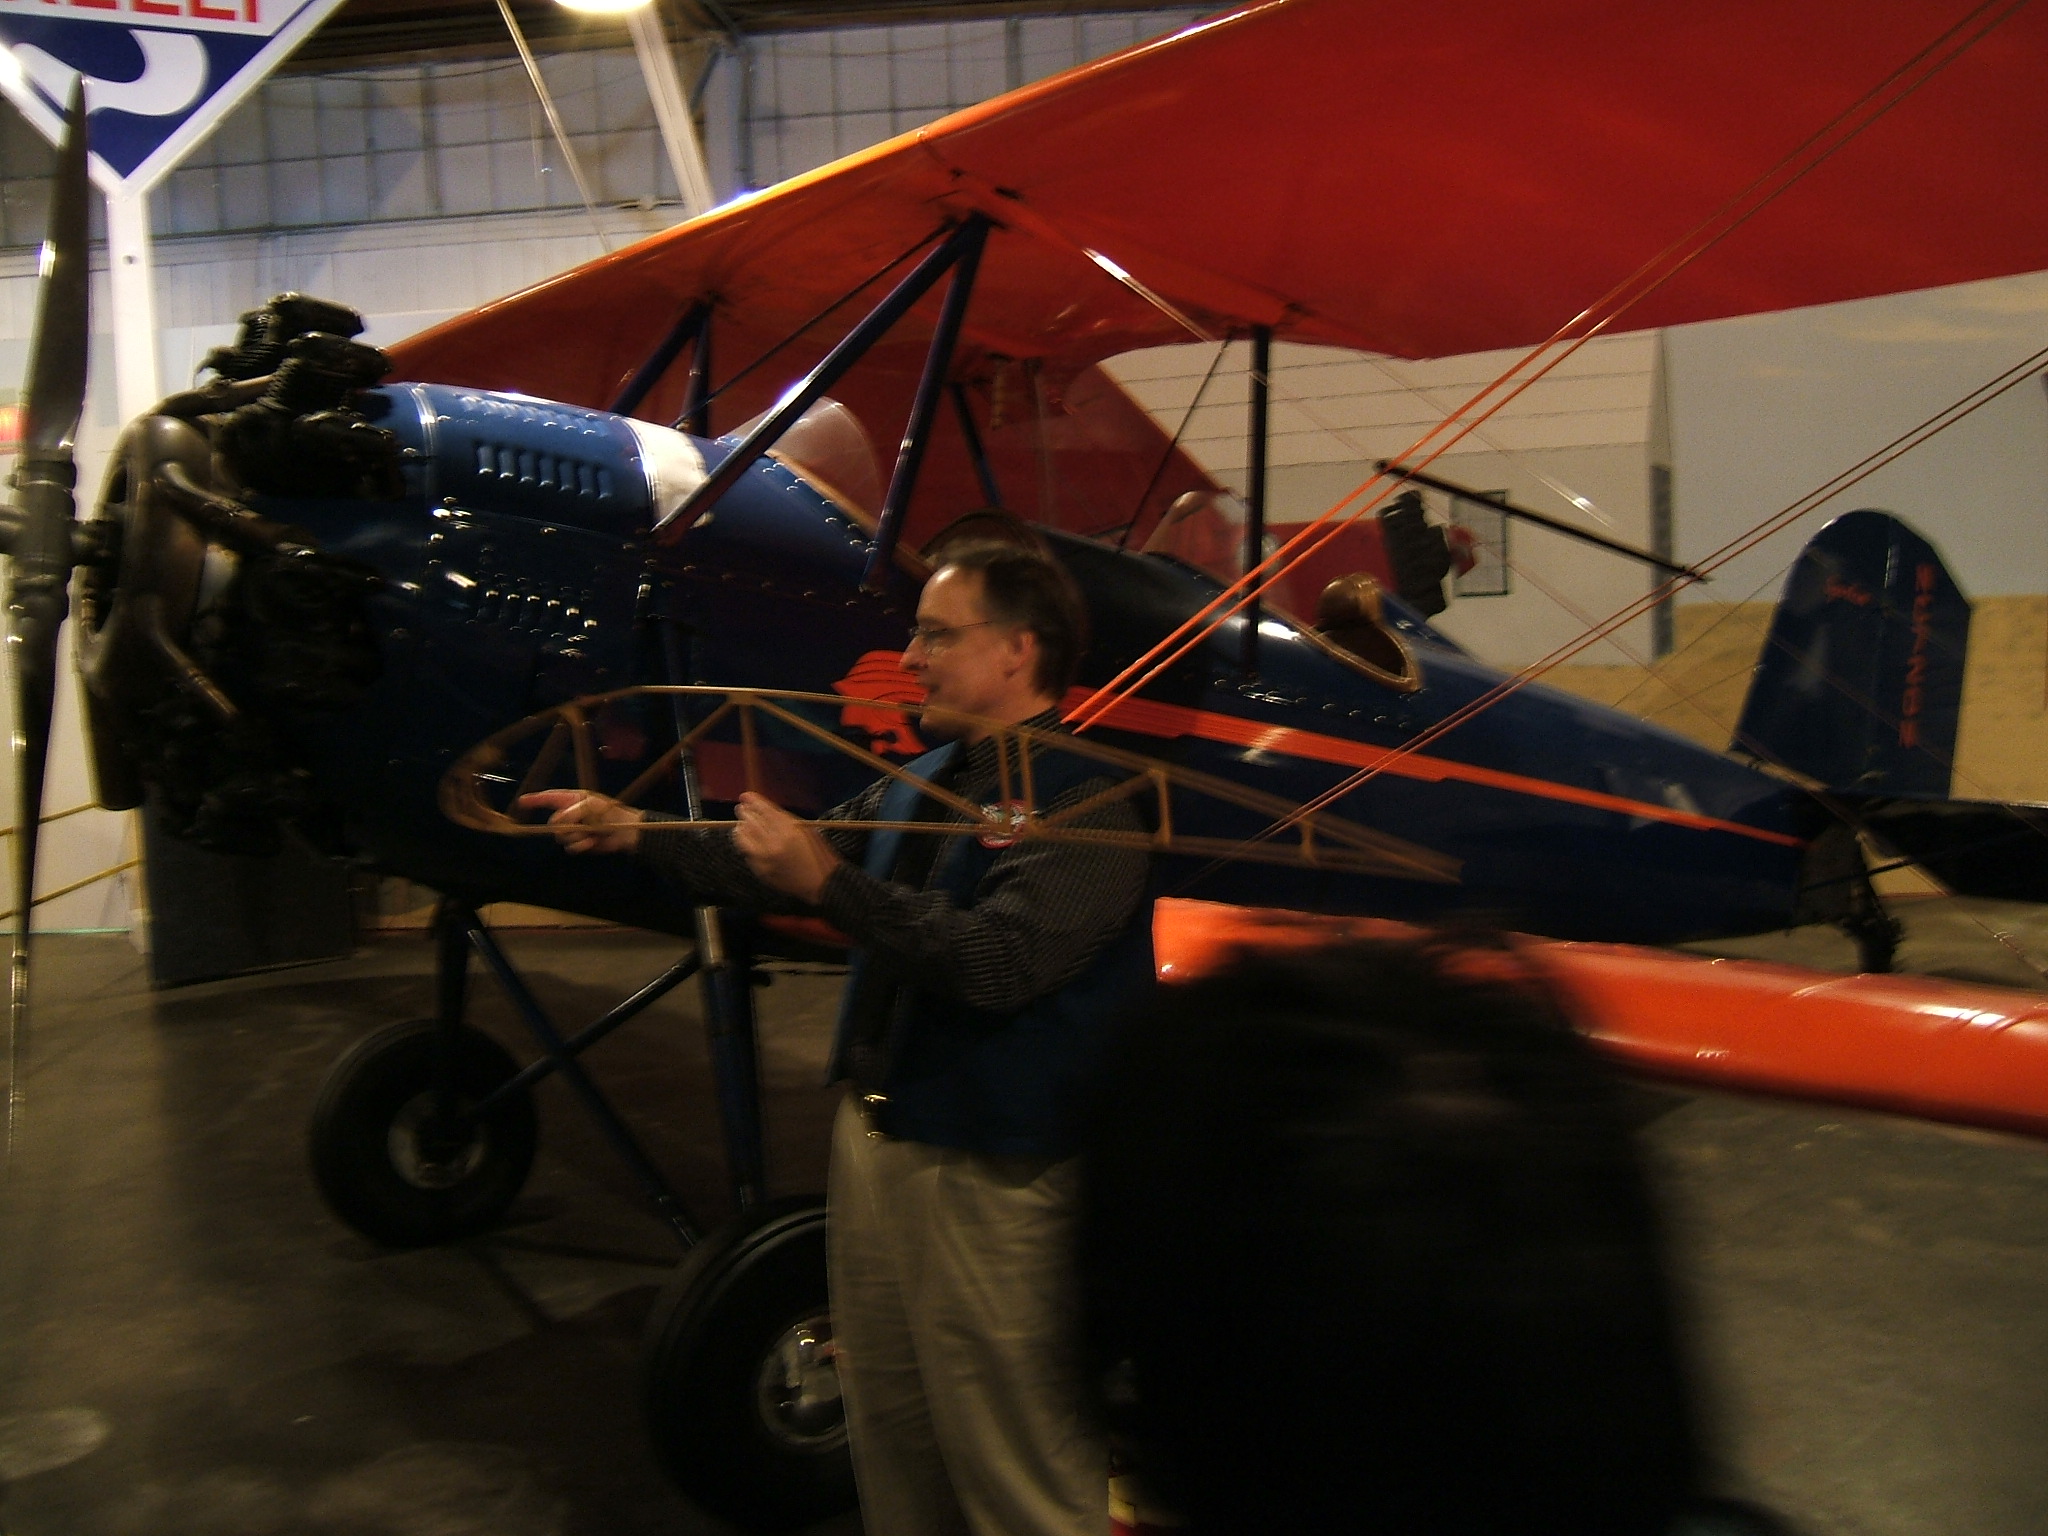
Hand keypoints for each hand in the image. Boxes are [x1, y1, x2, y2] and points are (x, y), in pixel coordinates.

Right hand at [518, 789, 645, 853]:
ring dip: (576, 836)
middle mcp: (571, 815)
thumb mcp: (589, 805)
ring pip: (561, 837)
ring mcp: (575, 830)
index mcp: (572, 800)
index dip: (535, 800)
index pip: (549, 798)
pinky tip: (592, 841)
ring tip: (591, 833)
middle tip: (581, 824)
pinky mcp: (580, 843)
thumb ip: (570, 812)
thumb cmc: (610, 812)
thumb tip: (556, 823)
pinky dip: (581, 845)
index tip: (521, 802)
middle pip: (553, 823)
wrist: (626, 831)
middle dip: (565, 825)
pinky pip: (571, 847)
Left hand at [733, 791, 840, 903]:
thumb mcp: (807, 831)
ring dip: (741, 829)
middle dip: (745, 813)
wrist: (823, 884)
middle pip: (751, 822)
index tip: (746, 796)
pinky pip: (748, 854)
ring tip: (741, 825)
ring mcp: (765, 859)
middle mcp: (774, 843)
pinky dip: (747, 845)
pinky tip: (748, 842)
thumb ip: (786, 821)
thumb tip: (767, 812)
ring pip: (743, 839)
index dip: (753, 801)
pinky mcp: (761, 872)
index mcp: (789, 830)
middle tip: (741, 808)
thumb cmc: (820, 854)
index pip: (765, 811)